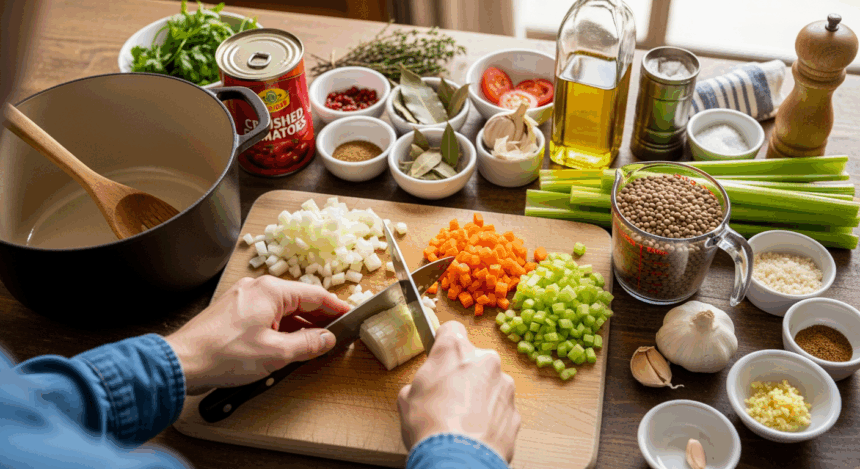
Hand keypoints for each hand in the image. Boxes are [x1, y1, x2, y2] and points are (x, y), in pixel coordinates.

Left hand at [165, 276, 349, 394]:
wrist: (182, 362)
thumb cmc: (224, 355)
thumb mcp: (276, 353)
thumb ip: (307, 344)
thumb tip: (327, 339)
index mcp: (271, 291)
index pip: (315, 294)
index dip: (335, 307)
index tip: (350, 315)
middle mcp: (257, 288)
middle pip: (298, 300)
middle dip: (318, 318)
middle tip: (335, 334)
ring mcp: (243, 299)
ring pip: (281, 309)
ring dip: (298, 326)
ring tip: (313, 345)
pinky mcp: (233, 312)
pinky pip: (266, 316)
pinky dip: (280, 328)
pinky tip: (286, 345)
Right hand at [397, 321, 519, 461]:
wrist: (459, 458)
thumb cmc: (429, 425)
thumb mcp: (407, 398)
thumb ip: (420, 383)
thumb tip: (421, 390)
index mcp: (456, 350)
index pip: (452, 329)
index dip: (443, 342)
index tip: (440, 353)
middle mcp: (485, 361)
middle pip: (474, 359)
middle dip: (463, 374)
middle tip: (447, 396)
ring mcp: (504, 386)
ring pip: (490, 384)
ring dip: (479, 396)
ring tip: (461, 420)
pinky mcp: (514, 411)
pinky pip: (500, 408)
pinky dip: (490, 417)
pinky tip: (474, 432)